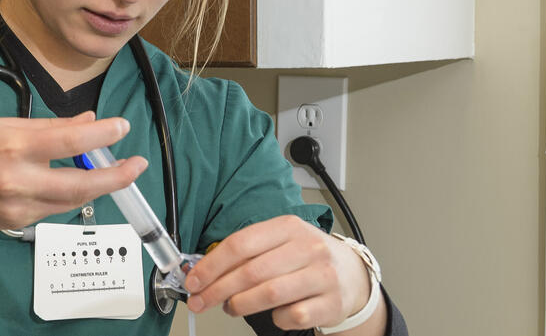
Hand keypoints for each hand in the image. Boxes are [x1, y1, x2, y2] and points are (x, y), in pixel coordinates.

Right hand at [0, 111, 148, 242]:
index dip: (102, 136)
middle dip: (115, 177)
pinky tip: (67, 184)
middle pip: (80, 185)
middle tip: (137, 165)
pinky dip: (65, 196)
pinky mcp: (14, 224)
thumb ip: (49, 127)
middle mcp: (17, 180)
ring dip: (94, 187)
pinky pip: (51, 210)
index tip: (122, 127)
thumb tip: (89, 122)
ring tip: (111, 172)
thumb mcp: (3, 124)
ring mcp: (16, 208)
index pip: (70, 142)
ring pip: (70, 201)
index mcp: (13, 145)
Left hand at [182, 215, 373, 331]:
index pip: (241, 244)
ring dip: (240, 305)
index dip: (212, 265)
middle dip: (218, 289)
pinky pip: (290, 316)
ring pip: (269, 294)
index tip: (194, 280)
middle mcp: (308, 248)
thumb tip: (204, 271)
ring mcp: (322, 276)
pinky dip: (275, 318)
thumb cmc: (307, 258)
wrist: (352, 275)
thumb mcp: (280, 243)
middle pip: (251, 272)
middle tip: (201, 301)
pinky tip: (273, 313)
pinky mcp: (330, 303)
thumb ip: (246, 253)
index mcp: (289, 227)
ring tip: (231, 307)